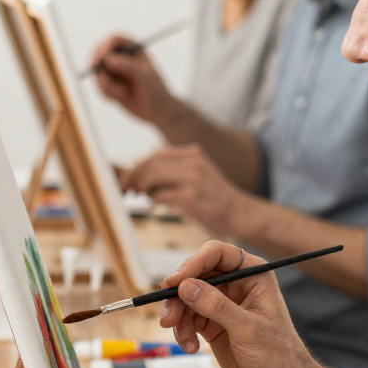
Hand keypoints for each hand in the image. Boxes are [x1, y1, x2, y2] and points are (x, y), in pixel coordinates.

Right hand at [89, 35, 176, 123]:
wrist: (157, 112)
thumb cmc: (155, 91)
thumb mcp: (144, 76)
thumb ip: (126, 65)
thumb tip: (107, 58)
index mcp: (134, 50)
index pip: (114, 40)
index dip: (104, 47)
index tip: (100, 59)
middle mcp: (123, 59)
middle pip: (100, 54)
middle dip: (99, 66)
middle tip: (98, 74)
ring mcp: (115, 72)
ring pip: (99, 73)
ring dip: (106, 85)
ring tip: (122, 94)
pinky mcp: (111, 86)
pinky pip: (99, 87)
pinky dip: (106, 93)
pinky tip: (120, 98)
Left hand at [123, 145, 247, 234]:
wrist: (240, 213)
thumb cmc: (213, 198)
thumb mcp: (196, 174)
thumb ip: (172, 170)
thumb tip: (136, 173)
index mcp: (192, 153)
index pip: (154, 155)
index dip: (136, 168)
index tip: (127, 180)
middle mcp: (192, 162)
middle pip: (148, 164)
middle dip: (132, 178)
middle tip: (126, 190)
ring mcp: (192, 179)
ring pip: (150, 177)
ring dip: (141, 188)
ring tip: (142, 196)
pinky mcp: (190, 197)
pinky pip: (159, 196)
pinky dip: (152, 201)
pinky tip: (156, 205)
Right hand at [158, 240, 319, 367]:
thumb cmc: (278, 355)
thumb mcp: (248, 329)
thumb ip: (216, 306)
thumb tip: (185, 286)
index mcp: (253, 275)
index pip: (217, 254)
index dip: (193, 264)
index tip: (174, 283)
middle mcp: (235, 284)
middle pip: (194, 276)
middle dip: (178, 296)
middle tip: (168, 318)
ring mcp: (221, 304)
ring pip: (185, 298)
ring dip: (178, 318)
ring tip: (184, 340)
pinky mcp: (210, 322)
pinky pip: (186, 318)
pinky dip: (182, 332)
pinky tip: (191, 347)